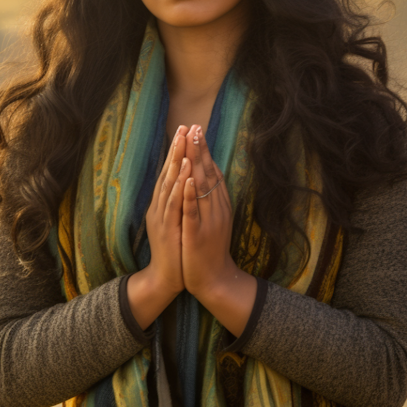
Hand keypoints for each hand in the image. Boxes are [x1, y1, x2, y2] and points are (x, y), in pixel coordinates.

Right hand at [143, 124, 191, 297]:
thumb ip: (178, 201)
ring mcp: (162, 217)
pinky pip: (174, 205)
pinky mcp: (167, 230)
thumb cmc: (175, 249)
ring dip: (176, 162)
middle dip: (176, 149)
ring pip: (169, 185)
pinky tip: (186, 174)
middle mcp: (159, 206)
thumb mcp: (176, 220)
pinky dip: (179, 188)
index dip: (177, 150)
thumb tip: (185, 181)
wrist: (166, 277)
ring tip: (184, 142)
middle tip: (183, 126)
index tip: (185, 130)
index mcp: (162, 204)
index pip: (169, 171)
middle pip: (167, 172)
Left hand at [181, 124, 237, 299]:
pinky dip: (191, 195)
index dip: (204, 151)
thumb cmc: (210, 249)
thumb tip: (206, 178)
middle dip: (200, 150)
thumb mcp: (213, 220)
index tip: (198, 130)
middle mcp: (216, 208)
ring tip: (191, 143)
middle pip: (208, 174)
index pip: (212, 171)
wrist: (213, 279)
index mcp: (218, 204)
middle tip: (195, 126)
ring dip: (196, 164)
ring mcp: (208, 220)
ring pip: (202, 187)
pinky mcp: (198, 233)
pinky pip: (194, 211)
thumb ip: (210, 200)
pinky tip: (188, 180)